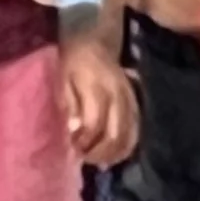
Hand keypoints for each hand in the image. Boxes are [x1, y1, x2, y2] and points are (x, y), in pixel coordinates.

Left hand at [60, 27, 141, 166]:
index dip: (84, 141)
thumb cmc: (74, 61)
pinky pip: (136, 129)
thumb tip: (74, 130)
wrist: (95, 40)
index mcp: (98, 88)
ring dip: (113, 153)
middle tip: (85, 158)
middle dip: (99, 152)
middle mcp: (119, 95)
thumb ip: (70, 105)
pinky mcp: (136, 102)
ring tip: (98, 160)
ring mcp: (130, 99)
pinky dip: (126, 145)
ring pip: (128, 135)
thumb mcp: (63, 80)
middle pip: (115, 134)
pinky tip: (115, 154)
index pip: (95, 124)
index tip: (73, 148)